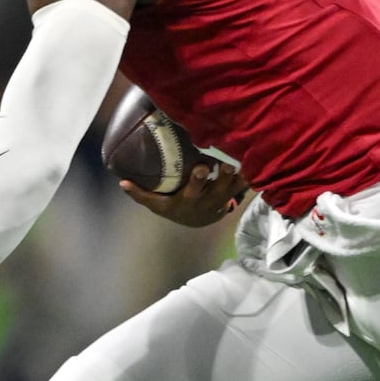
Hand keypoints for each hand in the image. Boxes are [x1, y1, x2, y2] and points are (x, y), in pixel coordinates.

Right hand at [120, 161, 250, 227]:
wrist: (197, 222)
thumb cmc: (174, 207)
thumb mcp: (157, 205)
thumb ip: (141, 194)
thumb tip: (121, 182)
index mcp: (190, 200)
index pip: (194, 189)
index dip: (198, 179)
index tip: (201, 166)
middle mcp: (209, 200)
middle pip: (219, 188)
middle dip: (225, 175)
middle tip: (229, 161)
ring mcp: (224, 198)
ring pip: (236, 186)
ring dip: (241, 174)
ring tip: (247, 158)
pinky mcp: (233, 194)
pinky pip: (244, 185)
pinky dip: (251, 174)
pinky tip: (258, 158)